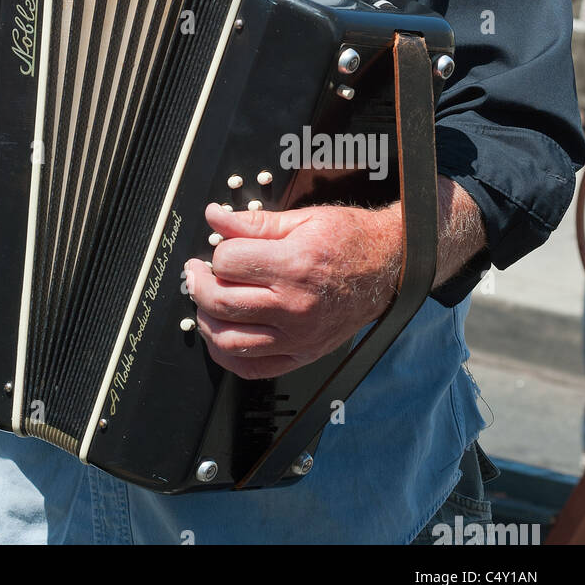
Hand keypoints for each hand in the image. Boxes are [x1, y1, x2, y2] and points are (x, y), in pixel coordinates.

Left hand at [183, 201, 401, 379]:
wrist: (388, 268)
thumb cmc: (348, 240)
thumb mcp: (302, 218)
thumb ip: (254, 222)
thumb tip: (215, 217)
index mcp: (294, 265)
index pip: (229, 262)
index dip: (217, 252)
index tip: (220, 249)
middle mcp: (295, 305)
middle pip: (223, 302)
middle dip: (199, 285)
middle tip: (196, 273)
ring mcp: (298, 336)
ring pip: (231, 340)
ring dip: (206, 320)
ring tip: (206, 302)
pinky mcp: (302, 355)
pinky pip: (253, 368)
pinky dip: (227, 356)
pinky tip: (220, 336)